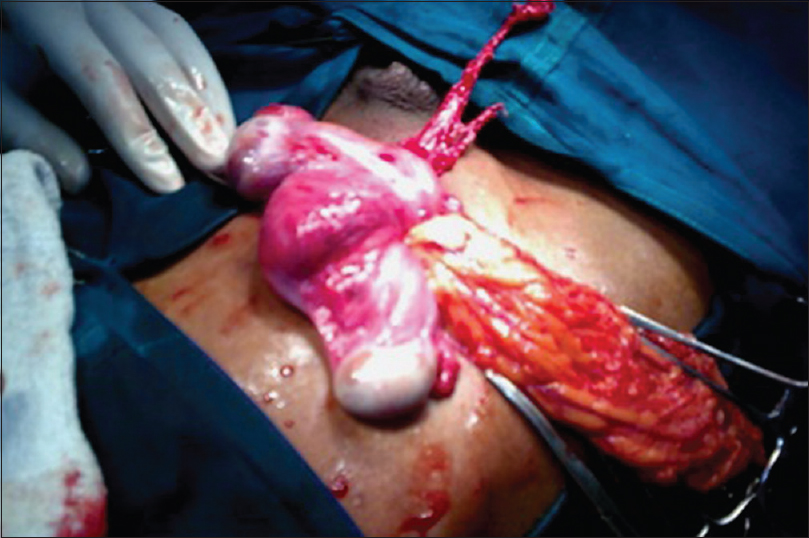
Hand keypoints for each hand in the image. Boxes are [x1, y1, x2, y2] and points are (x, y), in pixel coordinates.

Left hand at [1, 1, 234, 192]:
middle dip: (186, 116)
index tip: (165, 182)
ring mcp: (124, 1)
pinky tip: (220, 117)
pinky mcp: (142, 9)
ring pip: (176, 43)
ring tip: (225, 148)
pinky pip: (184, 38)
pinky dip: (207, 80)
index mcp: (45, 15)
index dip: (134, 130)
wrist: (8, 20)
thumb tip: (79, 176)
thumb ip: (30, 132)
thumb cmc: (3, 62)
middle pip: (150, 58)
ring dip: (207, 100)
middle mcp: (91, 1)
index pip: (98, 74)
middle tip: (215, 167)